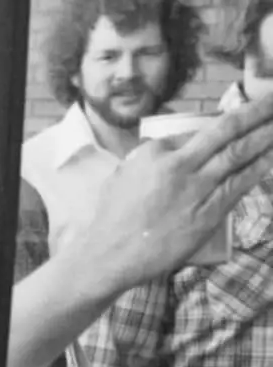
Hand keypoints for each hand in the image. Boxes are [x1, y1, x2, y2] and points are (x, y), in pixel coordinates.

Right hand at [64, 91, 272, 294]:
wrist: (110, 254)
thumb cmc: (110, 218)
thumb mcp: (122, 175)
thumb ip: (149, 159)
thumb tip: (171, 151)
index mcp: (154, 153)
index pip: (194, 133)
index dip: (218, 126)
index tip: (236, 120)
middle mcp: (179, 165)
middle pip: (226, 132)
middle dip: (256, 113)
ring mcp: (196, 190)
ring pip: (239, 155)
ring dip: (265, 137)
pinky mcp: (208, 214)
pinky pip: (239, 185)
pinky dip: (258, 168)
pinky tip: (270, 157)